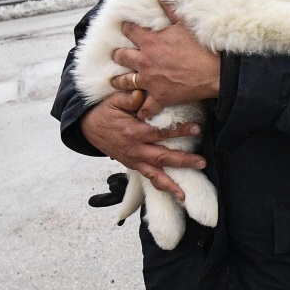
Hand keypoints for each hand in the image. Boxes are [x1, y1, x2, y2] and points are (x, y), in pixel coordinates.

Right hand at [79, 90, 205, 200]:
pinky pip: (147, 178)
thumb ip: (130, 97)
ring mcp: (133, 160)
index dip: (179, 131)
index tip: (197, 128)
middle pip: (161, 158)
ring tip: (184, 195)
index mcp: (133, 132)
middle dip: (183, 161)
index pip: (159, 133)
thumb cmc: (105, 112)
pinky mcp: (132, 165)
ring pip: (154, 175)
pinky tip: (173, 192)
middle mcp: (134, 150)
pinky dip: (160, 186)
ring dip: (170, 185)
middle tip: (202, 162)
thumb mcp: (115, 100)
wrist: (88, 128)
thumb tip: (142, 94)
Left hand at [108, 0, 220, 119]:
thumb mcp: (184, 23)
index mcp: (151, 41)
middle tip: (116, 55)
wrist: (215, 72)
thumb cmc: (201, 47)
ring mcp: (150, 81)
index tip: (124, 27)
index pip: (130, 31)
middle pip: (122, 57)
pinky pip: (146, 107)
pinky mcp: (160, 97)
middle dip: (118, 55)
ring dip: (120, 82)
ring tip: (115, 81)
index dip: (126, 28)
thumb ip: (169, 8)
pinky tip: (139, 112)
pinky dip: (142, 110)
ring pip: (126, 82)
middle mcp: (145, 61)